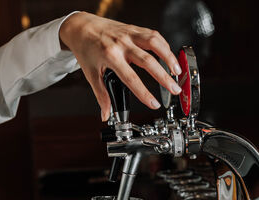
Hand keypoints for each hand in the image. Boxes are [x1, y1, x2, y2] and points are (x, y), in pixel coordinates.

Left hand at [59, 12, 181, 120]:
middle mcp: (121, 44)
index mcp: (110, 57)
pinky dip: (164, 46)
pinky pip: (153, 35)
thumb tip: (106, 114)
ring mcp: (129, 34)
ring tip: (177, 71)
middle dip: (164, 77)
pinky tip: (169, 56)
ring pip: (154, 43)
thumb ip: (101, 96)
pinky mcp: (134, 28)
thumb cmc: (86, 49)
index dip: (144, 94)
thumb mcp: (91, 74)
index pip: (131, 79)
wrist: (81, 26)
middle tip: (175, 89)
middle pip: (148, 61)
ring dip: (169, 57)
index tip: (154, 104)